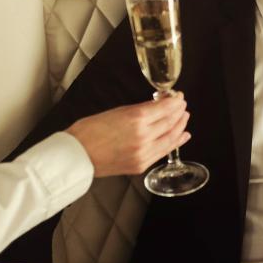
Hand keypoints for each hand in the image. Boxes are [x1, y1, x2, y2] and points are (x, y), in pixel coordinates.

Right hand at [66, 93, 190, 177]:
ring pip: (170, 138)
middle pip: (170, 123)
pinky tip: (181, 137)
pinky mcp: (141, 165)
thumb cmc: (90, 130)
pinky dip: (175, 143)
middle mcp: (144, 137)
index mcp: (137, 119)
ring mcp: (144, 153)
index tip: (179, 96)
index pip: (165, 108)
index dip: (175, 101)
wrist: (77, 155)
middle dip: (179, 113)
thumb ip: (140, 109)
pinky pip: (163, 152)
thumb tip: (157, 106)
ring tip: (184, 118)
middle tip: (182, 106)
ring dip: (180, 127)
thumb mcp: (117, 111)